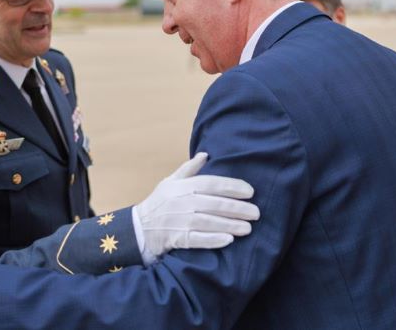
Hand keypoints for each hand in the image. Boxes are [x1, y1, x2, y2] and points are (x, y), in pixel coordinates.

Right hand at [134, 152, 259, 259]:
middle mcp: (183, 202)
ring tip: (248, 228)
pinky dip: (213, 240)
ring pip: (210, 222)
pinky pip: (199, 239)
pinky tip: (228, 240)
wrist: (139, 228)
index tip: (250, 191)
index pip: (212, 183)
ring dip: (231, 225)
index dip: (232, 186)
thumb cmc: (159, 203)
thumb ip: (189, 169)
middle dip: (238, 208)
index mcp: (183, 186)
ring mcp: (180, 220)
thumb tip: (205, 154)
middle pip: (215, 204)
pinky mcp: (178, 238)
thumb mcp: (170, 182)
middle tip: (256, 212)